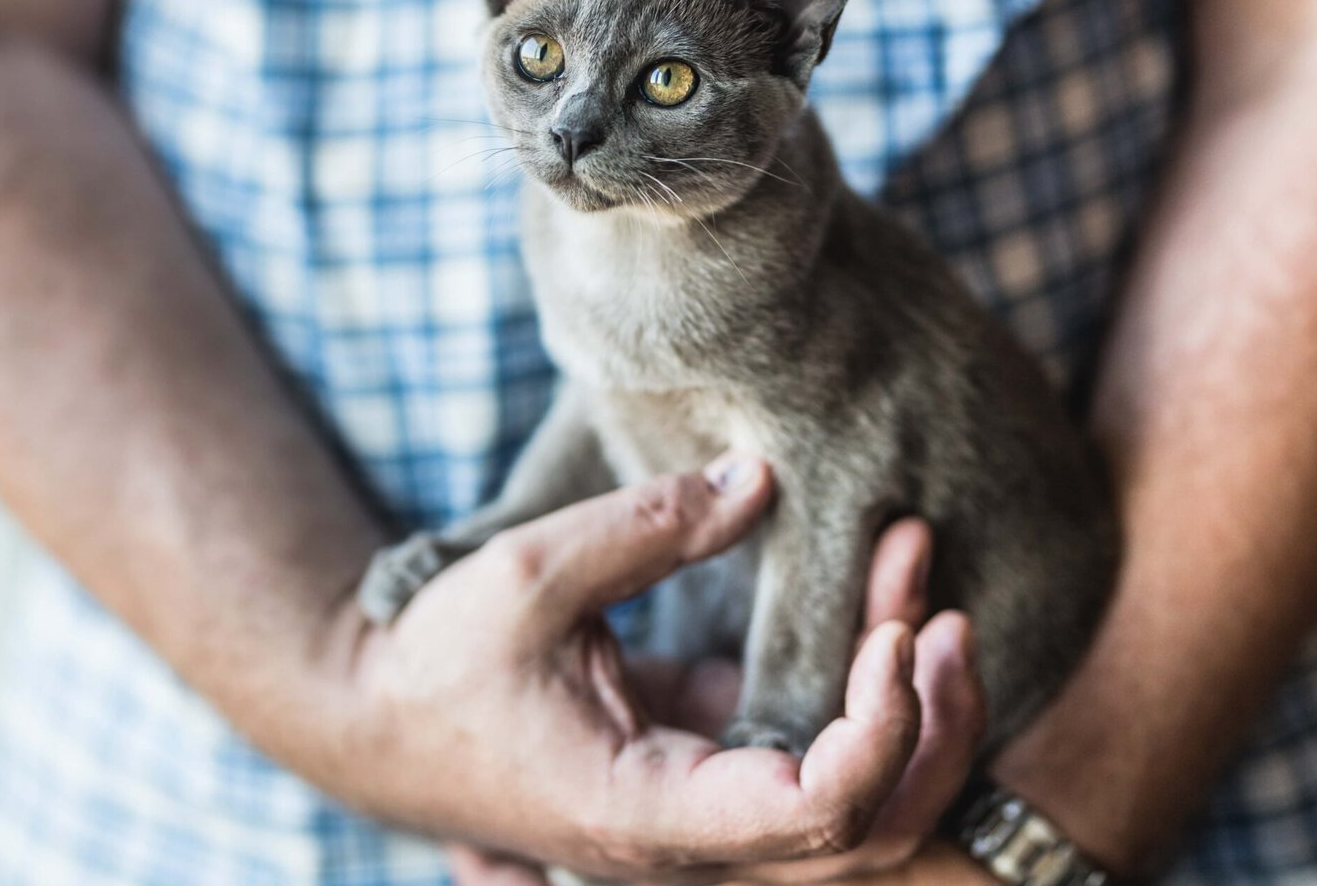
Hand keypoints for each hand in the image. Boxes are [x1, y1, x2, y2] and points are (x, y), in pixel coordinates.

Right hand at [339, 455, 957, 881]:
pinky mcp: (708, 765)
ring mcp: (706, 810)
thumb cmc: (434, 661)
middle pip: (870, 833)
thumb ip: (647, 528)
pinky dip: (862, 689)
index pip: (815, 816)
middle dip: (930, 725)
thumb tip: (762, 478)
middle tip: (941, 607)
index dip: (880, 731)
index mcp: (648, 812)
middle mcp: (693, 838)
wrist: (375, 718)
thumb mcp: (528, 576)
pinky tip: (882, 602)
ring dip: (913, 714)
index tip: (894, 626)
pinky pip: (819, 753)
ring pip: (860, 808)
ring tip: (933, 601)